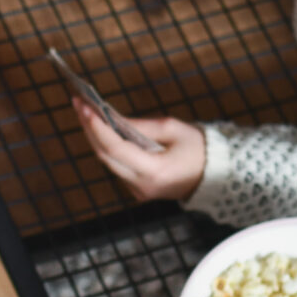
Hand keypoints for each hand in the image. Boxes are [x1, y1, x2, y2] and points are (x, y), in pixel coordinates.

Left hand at [75, 103, 205, 201]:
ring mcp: (139, 191)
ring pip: (108, 163)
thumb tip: (113, 119)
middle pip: (105, 156)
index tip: (85, 107)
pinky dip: (109, 148)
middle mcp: (142, 185)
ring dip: (96, 138)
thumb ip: (141, 126)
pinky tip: (102, 130)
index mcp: (154, 171)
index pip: (115, 149)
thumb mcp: (173, 129)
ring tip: (86, 113)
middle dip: (90, 129)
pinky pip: (118, 167)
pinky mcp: (139, 190)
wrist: (217, 176)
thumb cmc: (200, 150)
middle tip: (80, 105)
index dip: (97, 128)